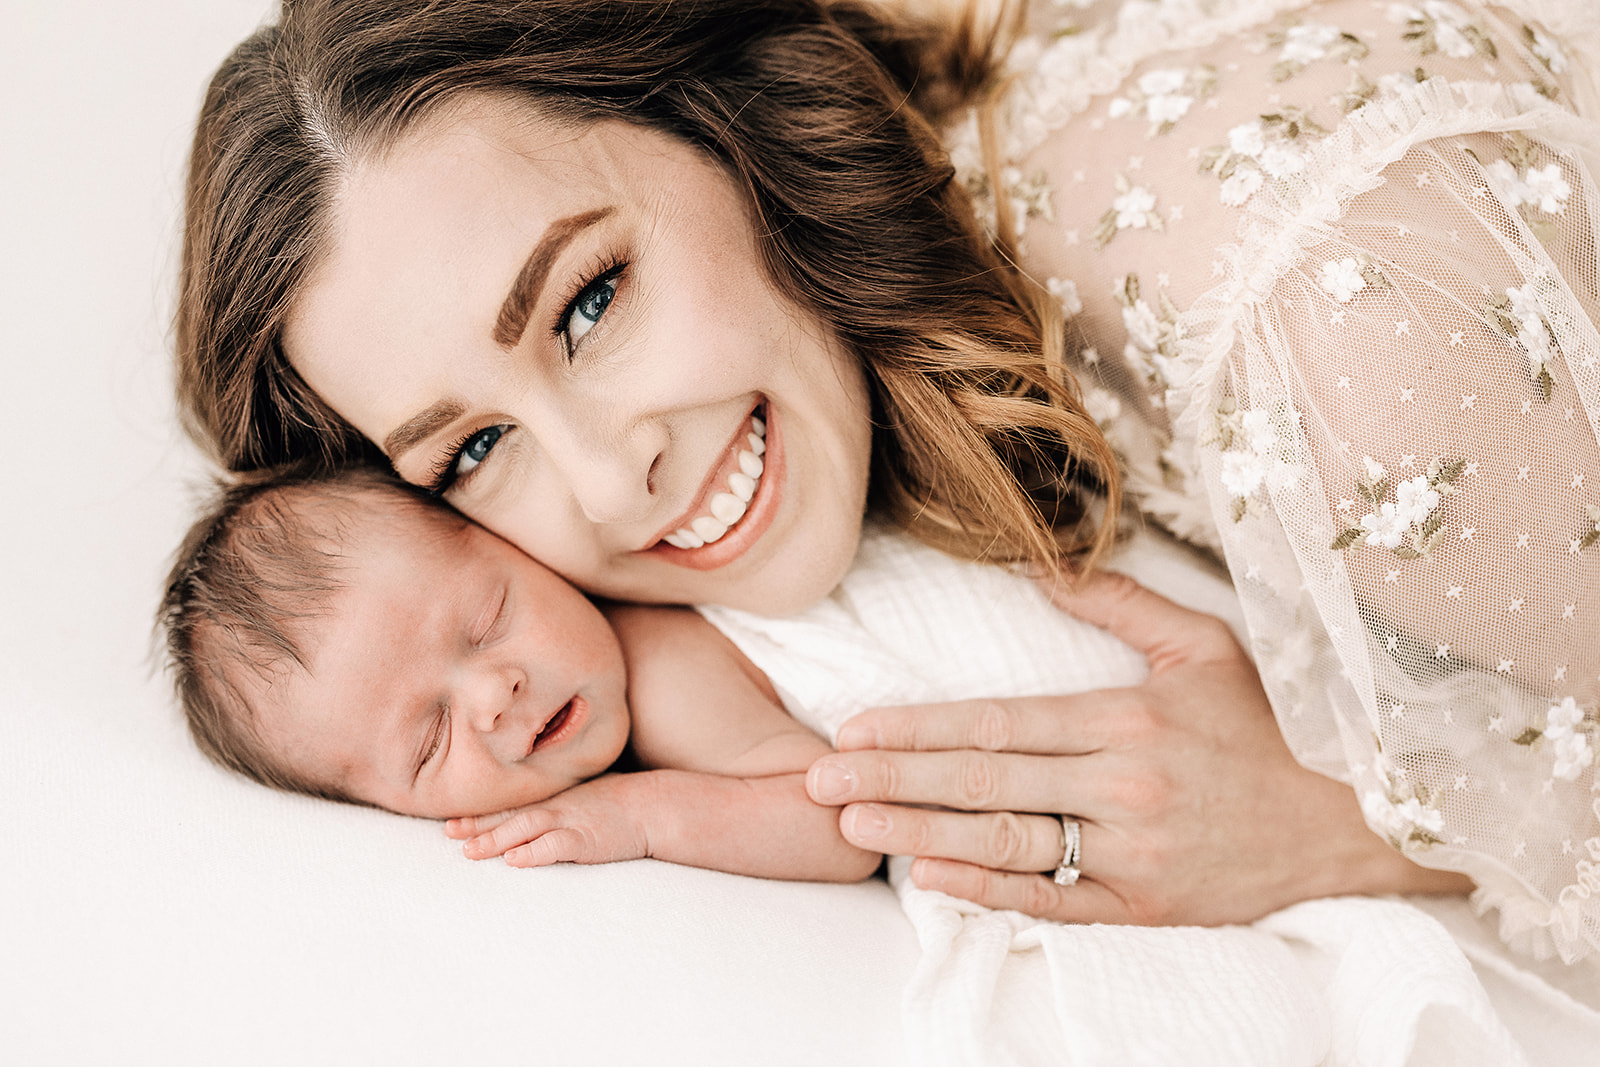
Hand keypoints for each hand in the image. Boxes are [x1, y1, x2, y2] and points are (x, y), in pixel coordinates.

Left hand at [444, 773, 650, 867]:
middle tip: (448, 834)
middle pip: (510, 817)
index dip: (480, 816)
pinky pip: (557, 845)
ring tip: (470, 852)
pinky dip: (535, 852)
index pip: (510, 808)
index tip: (451, 825)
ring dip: (496, 840)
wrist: (655, 805)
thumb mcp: (586, 799)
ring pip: (525, 829)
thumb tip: (538, 824)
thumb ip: (561, 807)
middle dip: (478, 827)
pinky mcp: (587, 840)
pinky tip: (516, 860)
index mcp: (555, 801)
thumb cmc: (623, 803)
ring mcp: (571, 822)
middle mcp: (557, 808)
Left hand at [806, 570, 1469, 925]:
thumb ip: (1117, 604)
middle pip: (985, 781)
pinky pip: (1054, 903)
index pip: (998, 723)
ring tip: (853, 825)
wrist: (1357, 818)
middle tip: (817, 783)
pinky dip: (988, 893)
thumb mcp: (1203, 645)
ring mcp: (1133, 856)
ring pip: (1007, 843)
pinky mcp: (1146, 907)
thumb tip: (1039, 566)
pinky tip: (929, 876)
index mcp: (1127, 719)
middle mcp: (1123, 788)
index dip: (918, 727)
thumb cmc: (1273, 724)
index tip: (852, 730)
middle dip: (892, 778)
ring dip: (921, 832)